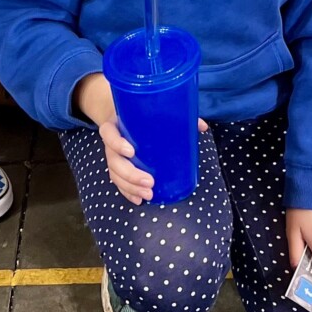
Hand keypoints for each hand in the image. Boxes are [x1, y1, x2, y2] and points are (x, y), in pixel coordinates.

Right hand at [75, 72, 206, 205]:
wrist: (119, 116)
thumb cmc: (139, 114)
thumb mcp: (151, 111)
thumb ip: (176, 116)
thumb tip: (202, 127)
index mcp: (115, 124)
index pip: (109, 133)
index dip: (117, 143)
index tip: (132, 151)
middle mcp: (110, 142)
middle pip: (114, 161)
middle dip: (130, 175)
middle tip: (149, 182)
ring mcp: (112, 156)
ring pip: (115, 174)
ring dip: (130, 187)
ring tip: (148, 195)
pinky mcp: (116, 167)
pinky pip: (118, 182)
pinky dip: (127, 192)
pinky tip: (138, 200)